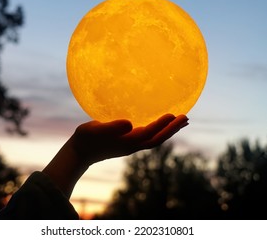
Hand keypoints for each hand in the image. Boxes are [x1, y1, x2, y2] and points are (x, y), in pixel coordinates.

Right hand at [70, 114, 188, 165]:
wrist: (79, 153)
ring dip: (168, 130)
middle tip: (186, 117)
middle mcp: (132, 145)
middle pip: (158, 139)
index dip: (162, 125)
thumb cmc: (85, 139)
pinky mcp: (128, 143)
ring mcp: (131, 145)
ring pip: (154, 139)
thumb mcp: (95, 130)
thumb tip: (130, 124)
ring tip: (180, 120)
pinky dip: (158, 129)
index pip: (149, 134)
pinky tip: (158, 122)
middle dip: (172, 129)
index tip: (174, 114)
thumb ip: (111, 127)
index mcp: (127, 142)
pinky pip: (148, 136)